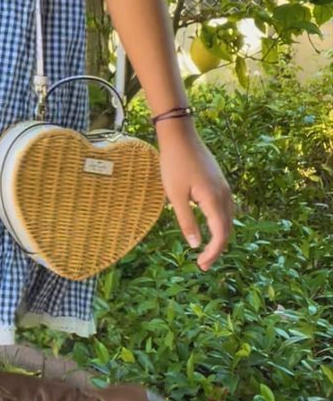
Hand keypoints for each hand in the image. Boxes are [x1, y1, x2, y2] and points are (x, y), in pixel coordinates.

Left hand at [155, 118, 234, 269]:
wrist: (180, 136)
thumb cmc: (174, 164)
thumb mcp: (175, 195)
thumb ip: (186, 221)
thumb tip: (195, 245)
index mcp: (214, 199)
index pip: (221, 233)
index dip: (213, 252)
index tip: (201, 265)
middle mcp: (224, 194)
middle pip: (227, 228)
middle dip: (217, 248)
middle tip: (202, 264)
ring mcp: (224, 187)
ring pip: (227, 219)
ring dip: (219, 236)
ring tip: (205, 251)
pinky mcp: (219, 183)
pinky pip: (224, 209)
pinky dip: (219, 223)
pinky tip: (209, 228)